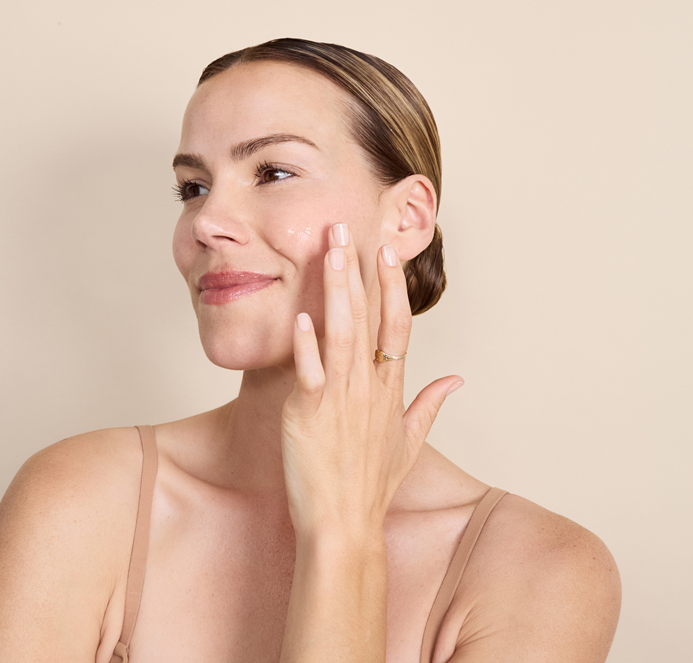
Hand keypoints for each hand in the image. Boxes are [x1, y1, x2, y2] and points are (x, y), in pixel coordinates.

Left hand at [280, 222, 462, 539]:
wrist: (345, 526)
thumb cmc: (372, 485)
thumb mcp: (410, 442)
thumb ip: (431, 405)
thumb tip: (457, 380)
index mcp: (390, 390)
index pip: (397, 326)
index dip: (392, 287)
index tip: (385, 253)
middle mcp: (368, 388)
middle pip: (367, 319)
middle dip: (358, 272)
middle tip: (346, 231)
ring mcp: (339, 399)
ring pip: (341, 335)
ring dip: (336, 292)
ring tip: (330, 253)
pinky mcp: (309, 415)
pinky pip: (309, 373)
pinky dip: (306, 345)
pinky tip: (301, 316)